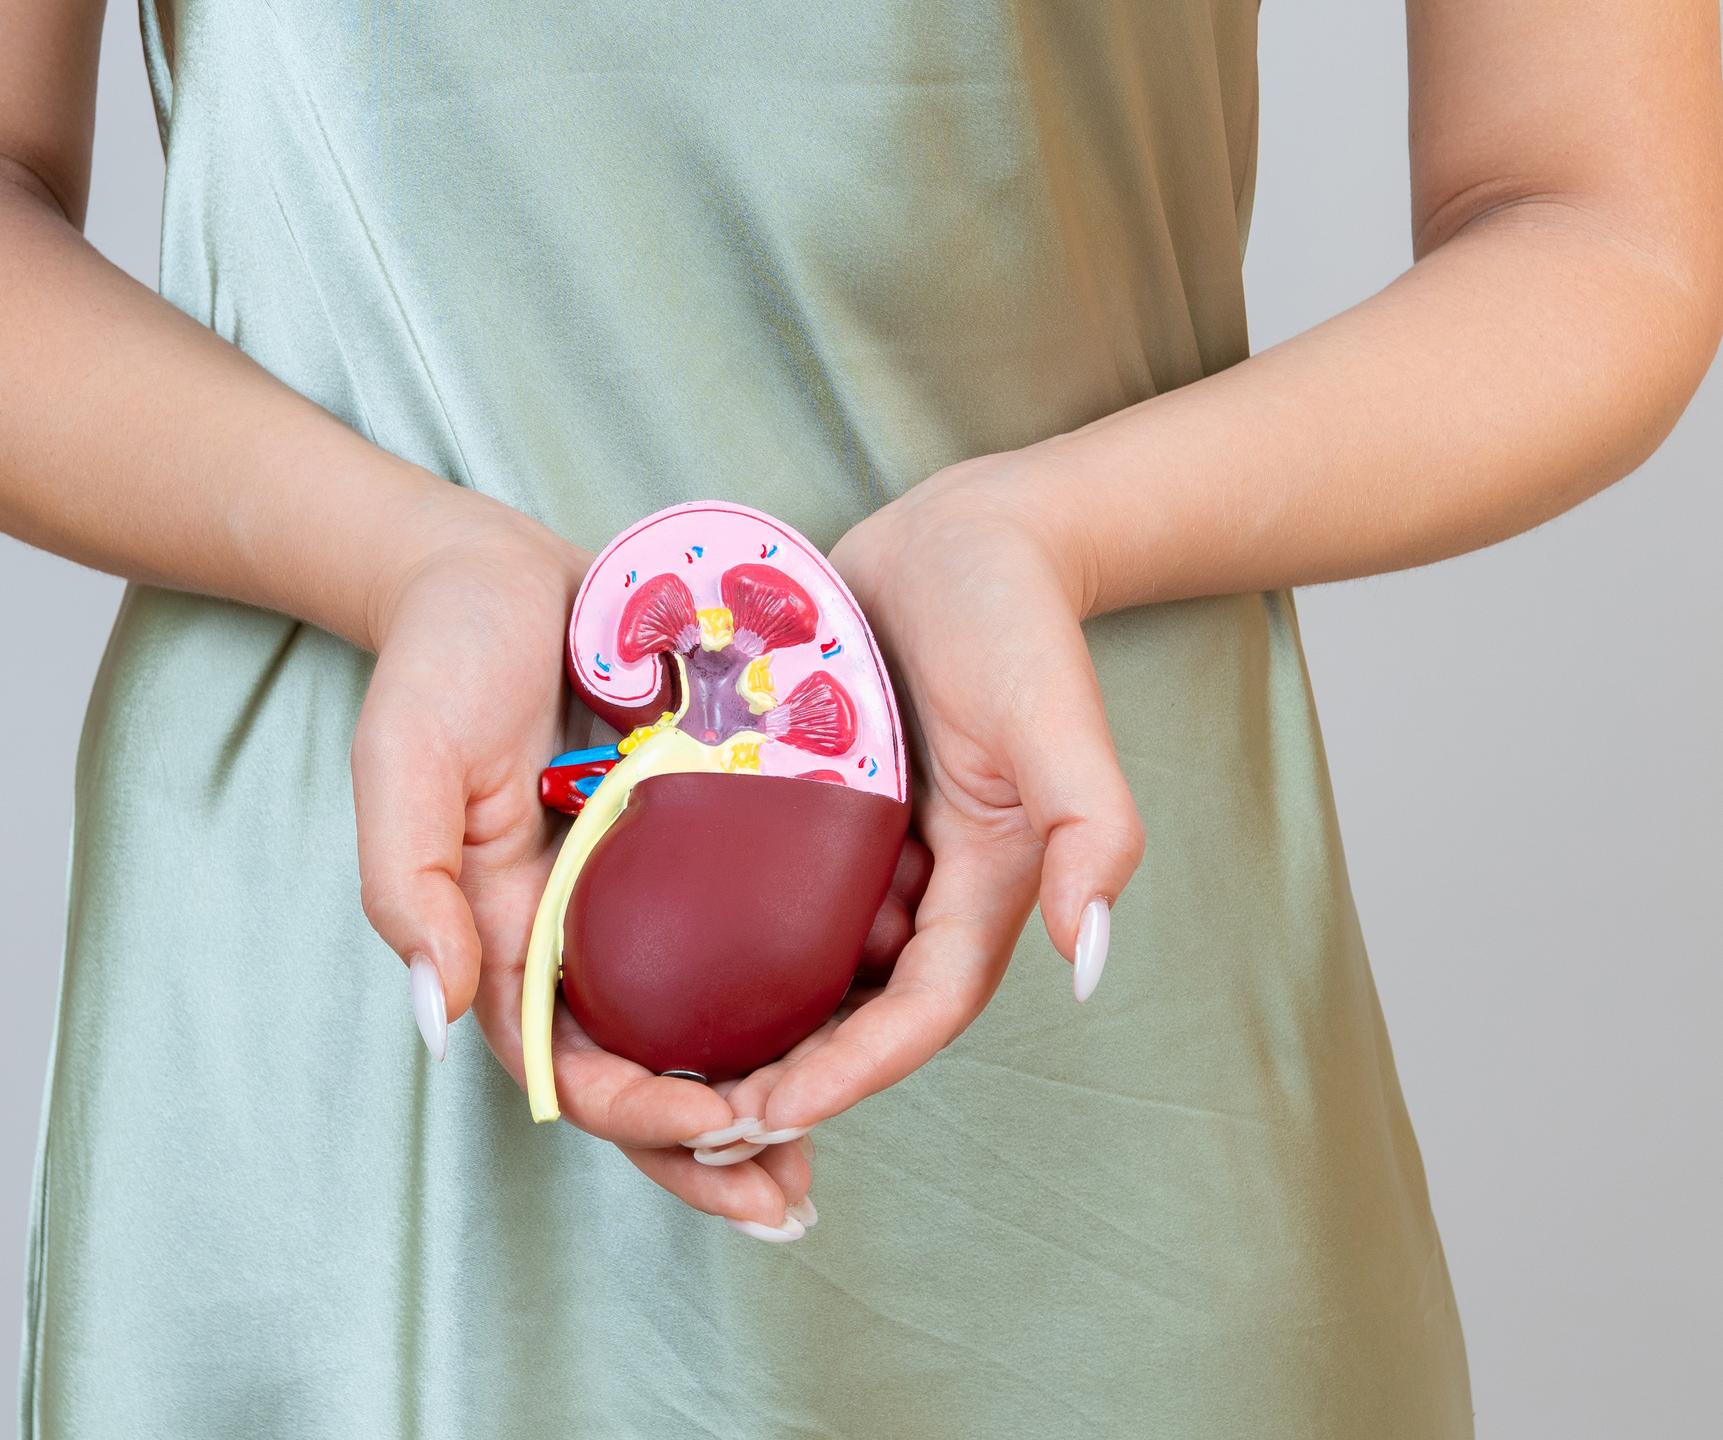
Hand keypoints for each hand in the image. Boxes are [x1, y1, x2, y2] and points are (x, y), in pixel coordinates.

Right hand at [350, 490, 814, 1230]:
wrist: (501, 574)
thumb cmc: (441, 662)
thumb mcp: (406, 762)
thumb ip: (408, 887)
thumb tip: (432, 1017)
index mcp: (509, 939)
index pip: (572, 1065)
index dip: (640, 1112)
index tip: (716, 1120)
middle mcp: (583, 936)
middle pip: (648, 1073)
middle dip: (712, 1152)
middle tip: (789, 1203)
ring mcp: (644, 897)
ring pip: (705, 1024)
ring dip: (762, 1097)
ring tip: (823, 1156)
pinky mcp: (698, 844)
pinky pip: (748, 935)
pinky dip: (792, 991)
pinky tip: (854, 1017)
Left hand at [722, 446, 1146, 1137]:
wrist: (961, 535)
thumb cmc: (1016, 616)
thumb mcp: (1056, 714)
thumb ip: (1093, 826)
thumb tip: (1089, 957)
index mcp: (983, 886)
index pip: (917, 1014)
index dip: (849, 1073)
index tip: (767, 1111)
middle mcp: (919, 885)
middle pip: (855, 1013)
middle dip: (789, 1075)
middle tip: (697, 1116)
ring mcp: (863, 850)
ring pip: (805, 965)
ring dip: (747, 1020)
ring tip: (659, 1059)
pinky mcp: (817, 807)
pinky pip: (767, 892)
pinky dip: (723, 935)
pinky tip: (652, 950)